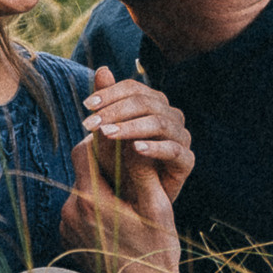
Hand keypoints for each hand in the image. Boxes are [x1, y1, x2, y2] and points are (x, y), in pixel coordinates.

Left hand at [61, 114, 187, 272]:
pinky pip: (77, 212)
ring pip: (80, 191)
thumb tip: (132, 135)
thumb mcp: (156, 207)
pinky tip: (118, 216)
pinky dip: (94, 207)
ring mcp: (65, 229)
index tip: (118, 135)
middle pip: (81, 171)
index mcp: (90, 201)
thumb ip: (141, 169)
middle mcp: (69, 213)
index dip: (100, 139)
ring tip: (127, 194)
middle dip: (103, 164)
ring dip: (99, 186)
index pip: (83, 150)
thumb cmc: (156, 252)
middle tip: (128, 162)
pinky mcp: (67, 241)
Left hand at [81, 65, 190, 200]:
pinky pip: (175, 151)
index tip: (87, 105)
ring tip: (107, 134)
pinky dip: (155, 148)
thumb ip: (106, 105)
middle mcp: (170, 118)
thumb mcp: (106, 135)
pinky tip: (135, 149)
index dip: (111, 93)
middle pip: (147, 102)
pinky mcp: (185, 164)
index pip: (135, 88)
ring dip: (132, 127)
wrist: (129, 203)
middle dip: (116, 110)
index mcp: (153, 105)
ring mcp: (180, 139)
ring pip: (161, 123)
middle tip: (91, 123)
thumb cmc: (116, 166)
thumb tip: (102, 69)